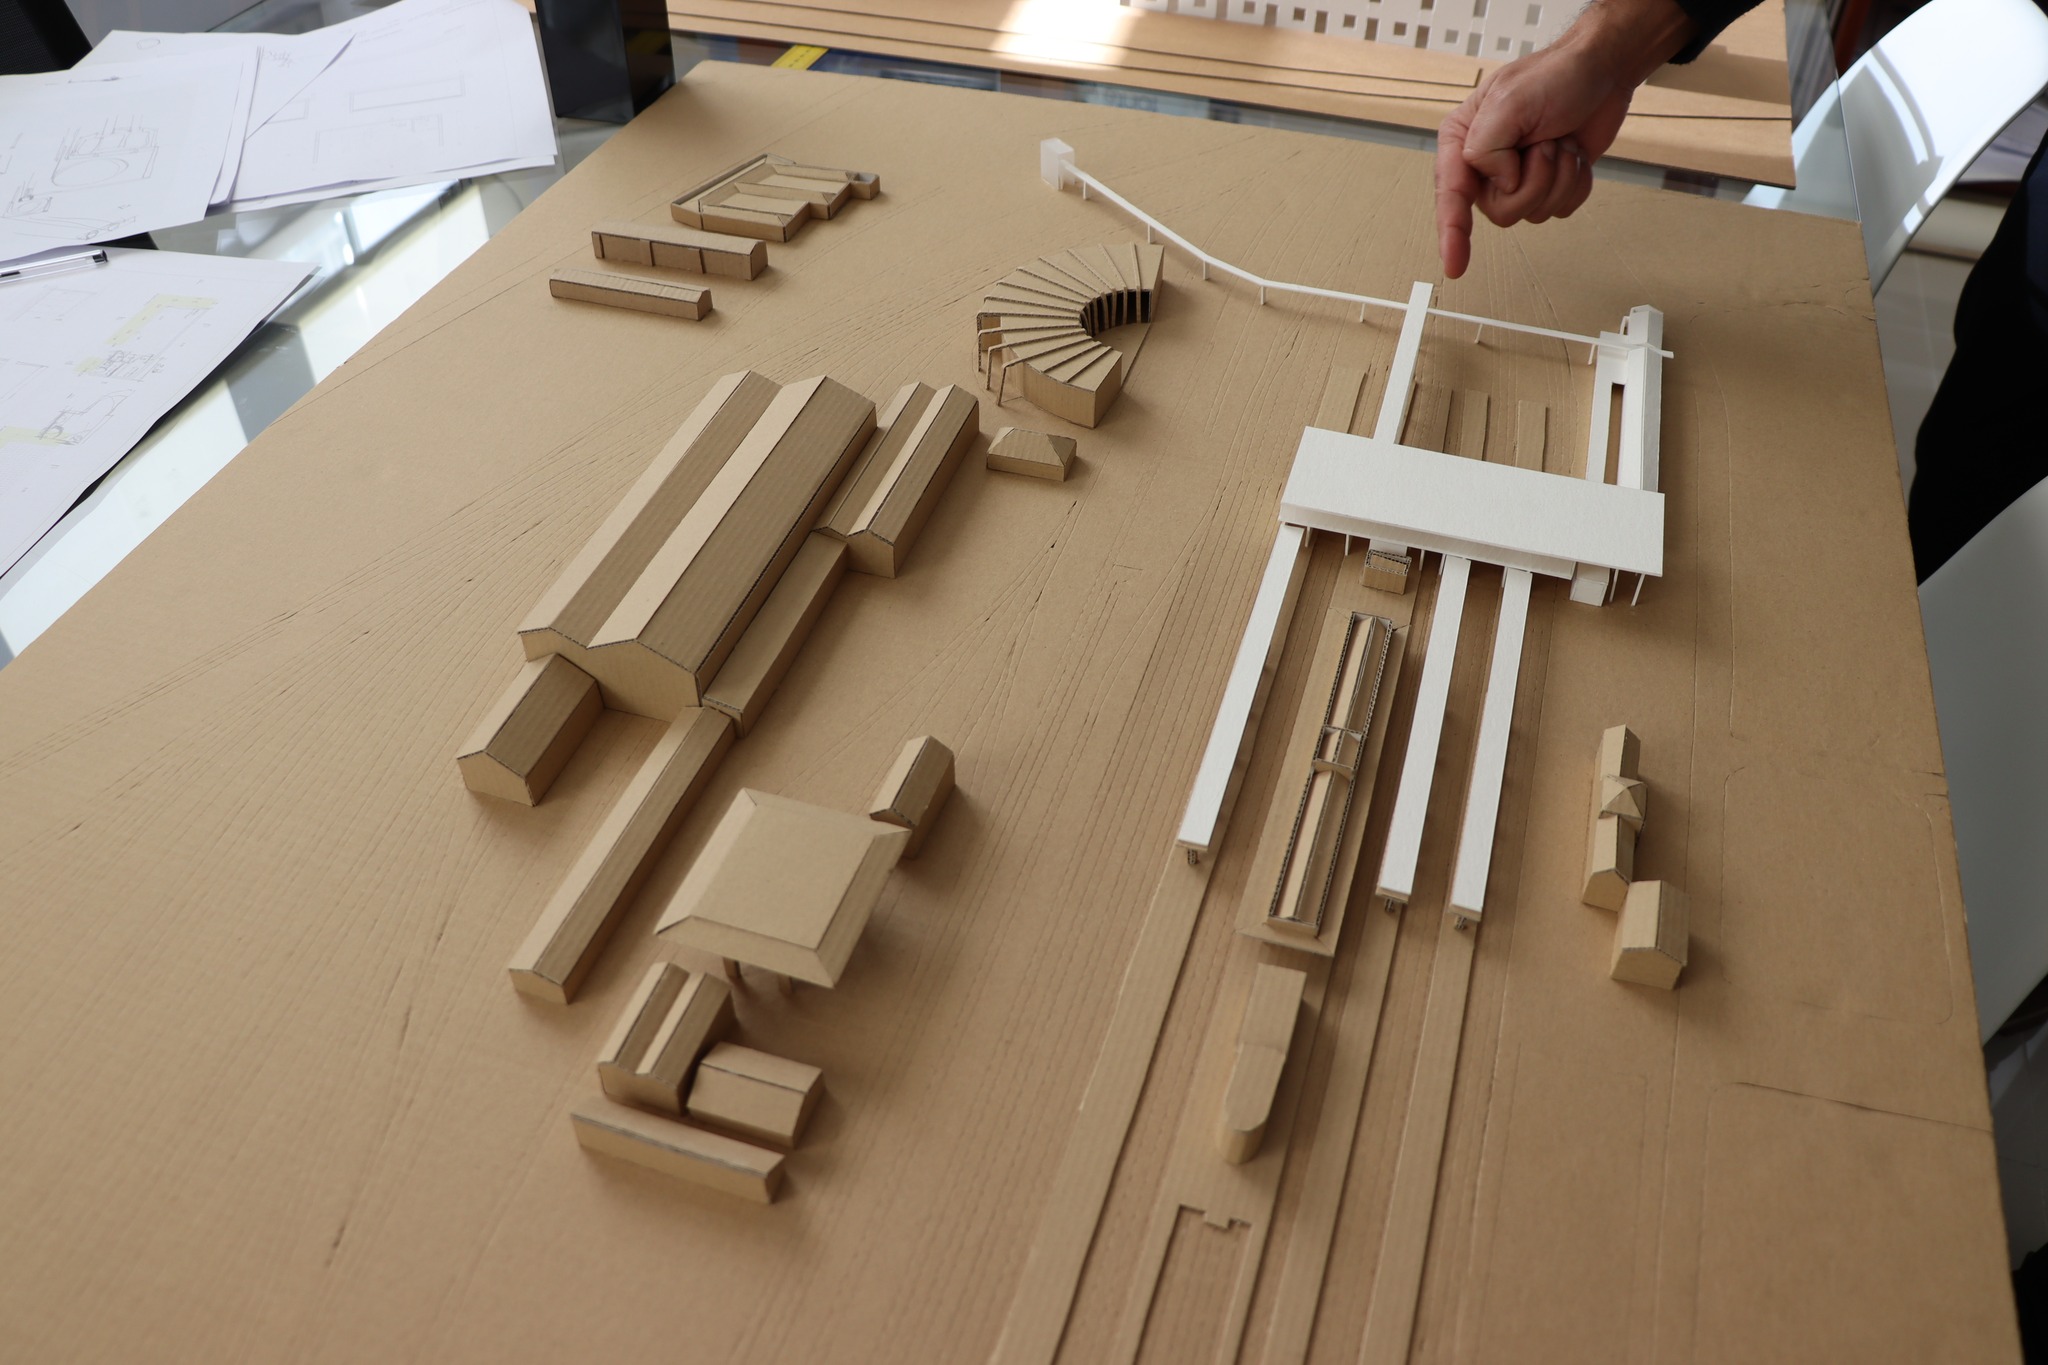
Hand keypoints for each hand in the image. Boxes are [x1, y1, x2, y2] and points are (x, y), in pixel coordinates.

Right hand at [1435, 0, 1695, 277]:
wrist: (1602, 72)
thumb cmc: (1556, 76)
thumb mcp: (1508, 102)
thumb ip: (1486, 147)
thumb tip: (1498, 181)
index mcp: (1462, 142)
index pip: (1451, 197)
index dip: (1451, 234)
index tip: (1454, 264)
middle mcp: (1486, 165)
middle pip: (1500, 211)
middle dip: (1534, 180)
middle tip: (1543, 144)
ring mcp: (1517, 178)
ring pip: (1533, 213)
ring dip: (1558, 177)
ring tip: (1558, 142)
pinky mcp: (1547, 186)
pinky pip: (1560, 210)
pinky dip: (1575, 182)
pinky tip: (1572, 155)